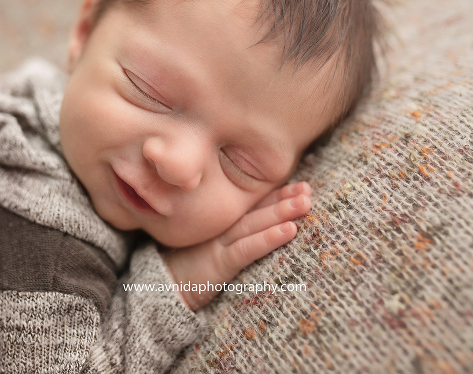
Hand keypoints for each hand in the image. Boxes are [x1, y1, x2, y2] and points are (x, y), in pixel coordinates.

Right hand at [161, 181, 311, 309]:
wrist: (164, 287)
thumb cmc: (193, 267)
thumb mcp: (215, 247)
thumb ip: (237, 233)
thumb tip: (268, 225)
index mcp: (224, 223)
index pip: (254, 204)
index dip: (278, 194)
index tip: (303, 186)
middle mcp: (222, 228)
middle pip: (257, 210)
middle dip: (284, 198)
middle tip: (308, 190)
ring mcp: (219, 243)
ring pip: (254, 224)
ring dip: (280, 212)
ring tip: (304, 203)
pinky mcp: (218, 262)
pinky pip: (247, 249)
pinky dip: (268, 238)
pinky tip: (289, 230)